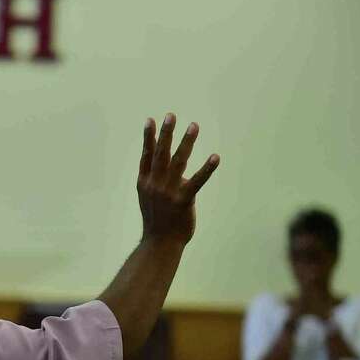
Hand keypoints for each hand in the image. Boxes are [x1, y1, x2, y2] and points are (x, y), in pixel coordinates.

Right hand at [137, 113, 219, 244]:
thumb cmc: (157, 220)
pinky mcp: (183, 200)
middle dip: (166, 133)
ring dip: (186, 142)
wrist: (159, 243)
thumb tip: (181, 173)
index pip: (146, 155)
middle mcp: (154, 184)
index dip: (148, 137)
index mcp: (145, 182)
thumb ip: (161, 182)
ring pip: (178, 161)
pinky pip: (197, 181)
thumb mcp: (150, 198)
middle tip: (171, 116)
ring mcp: (168, 192)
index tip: (151, 120)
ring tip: (193, 126)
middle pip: (160, 154)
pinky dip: (207, 168)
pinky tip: (215, 157)